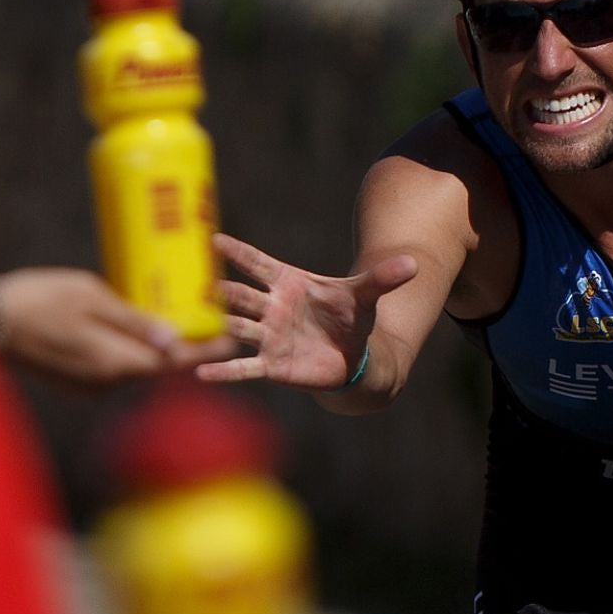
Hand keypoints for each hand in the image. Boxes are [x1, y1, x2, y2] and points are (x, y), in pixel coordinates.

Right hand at [0, 268, 234, 386]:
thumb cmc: (37, 300)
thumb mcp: (92, 298)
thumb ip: (134, 322)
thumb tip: (174, 343)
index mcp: (117, 362)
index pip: (174, 361)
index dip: (205, 350)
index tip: (230, 339)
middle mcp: (107, 382)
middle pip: (156, 367)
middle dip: (183, 349)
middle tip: (207, 328)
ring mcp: (88, 385)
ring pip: (133, 368)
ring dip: (153, 351)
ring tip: (175, 325)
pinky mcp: (73, 382)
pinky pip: (111, 368)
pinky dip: (127, 352)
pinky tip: (131, 332)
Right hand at [197, 233, 416, 388]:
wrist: (352, 356)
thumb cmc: (350, 318)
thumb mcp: (366, 296)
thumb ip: (384, 278)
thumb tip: (416, 262)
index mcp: (288, 283)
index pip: (258, 264)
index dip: (238, 253)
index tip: (212, 239)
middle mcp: (271, 307)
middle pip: (242, 295)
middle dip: (222, 290)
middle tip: (198, 282)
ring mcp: (269, 336)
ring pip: (239, 327)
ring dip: (220, 324)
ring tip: (196, 322)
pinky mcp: (272, 365)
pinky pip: (245, 367)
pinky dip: (224, 371)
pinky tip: (200, 374)